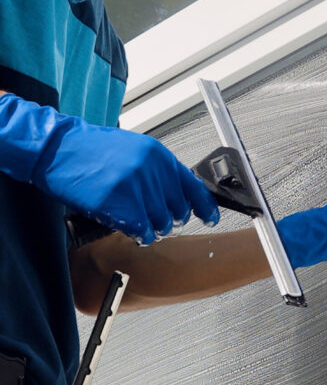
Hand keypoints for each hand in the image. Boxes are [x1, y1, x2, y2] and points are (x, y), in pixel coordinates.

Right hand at [0, 94, 218, 244]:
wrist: (58, 149)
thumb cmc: (92, 152)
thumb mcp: (134, 151)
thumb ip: (158, 171)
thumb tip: (179, 195)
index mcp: (158, 155)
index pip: (193, 186)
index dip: (204, 206)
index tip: (211, 218)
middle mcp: (152, 169)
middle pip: (177, 211)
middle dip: (167, 219)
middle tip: (152, 218)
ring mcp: (135, 186)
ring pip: (161, 224)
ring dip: (151, 228)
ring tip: (135, 220)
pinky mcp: (118, 203)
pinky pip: (142, 231)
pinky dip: (138, 234)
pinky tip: (130, 229)